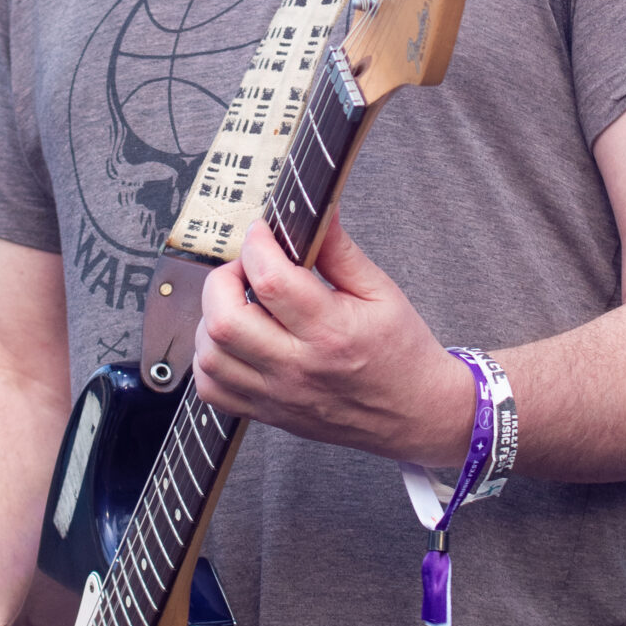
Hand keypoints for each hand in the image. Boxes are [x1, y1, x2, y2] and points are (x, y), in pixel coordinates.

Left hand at [192, 213, 475, 471]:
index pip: (271, 280)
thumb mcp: (381, 292)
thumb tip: (318, 210)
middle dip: (223, 280)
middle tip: (245, 270)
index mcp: (332, 331)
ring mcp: (278, 395)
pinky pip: (211, 390)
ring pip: (210, 356)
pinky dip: (210, 359)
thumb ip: (340, 251)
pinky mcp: (267, 413)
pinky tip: (234, 341)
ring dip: (213, 319)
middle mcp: (298, 368)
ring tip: (241, 304)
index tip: (263, 232)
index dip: (257, 244)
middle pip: (225, 321)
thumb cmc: (402, 354)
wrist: (416, 415)